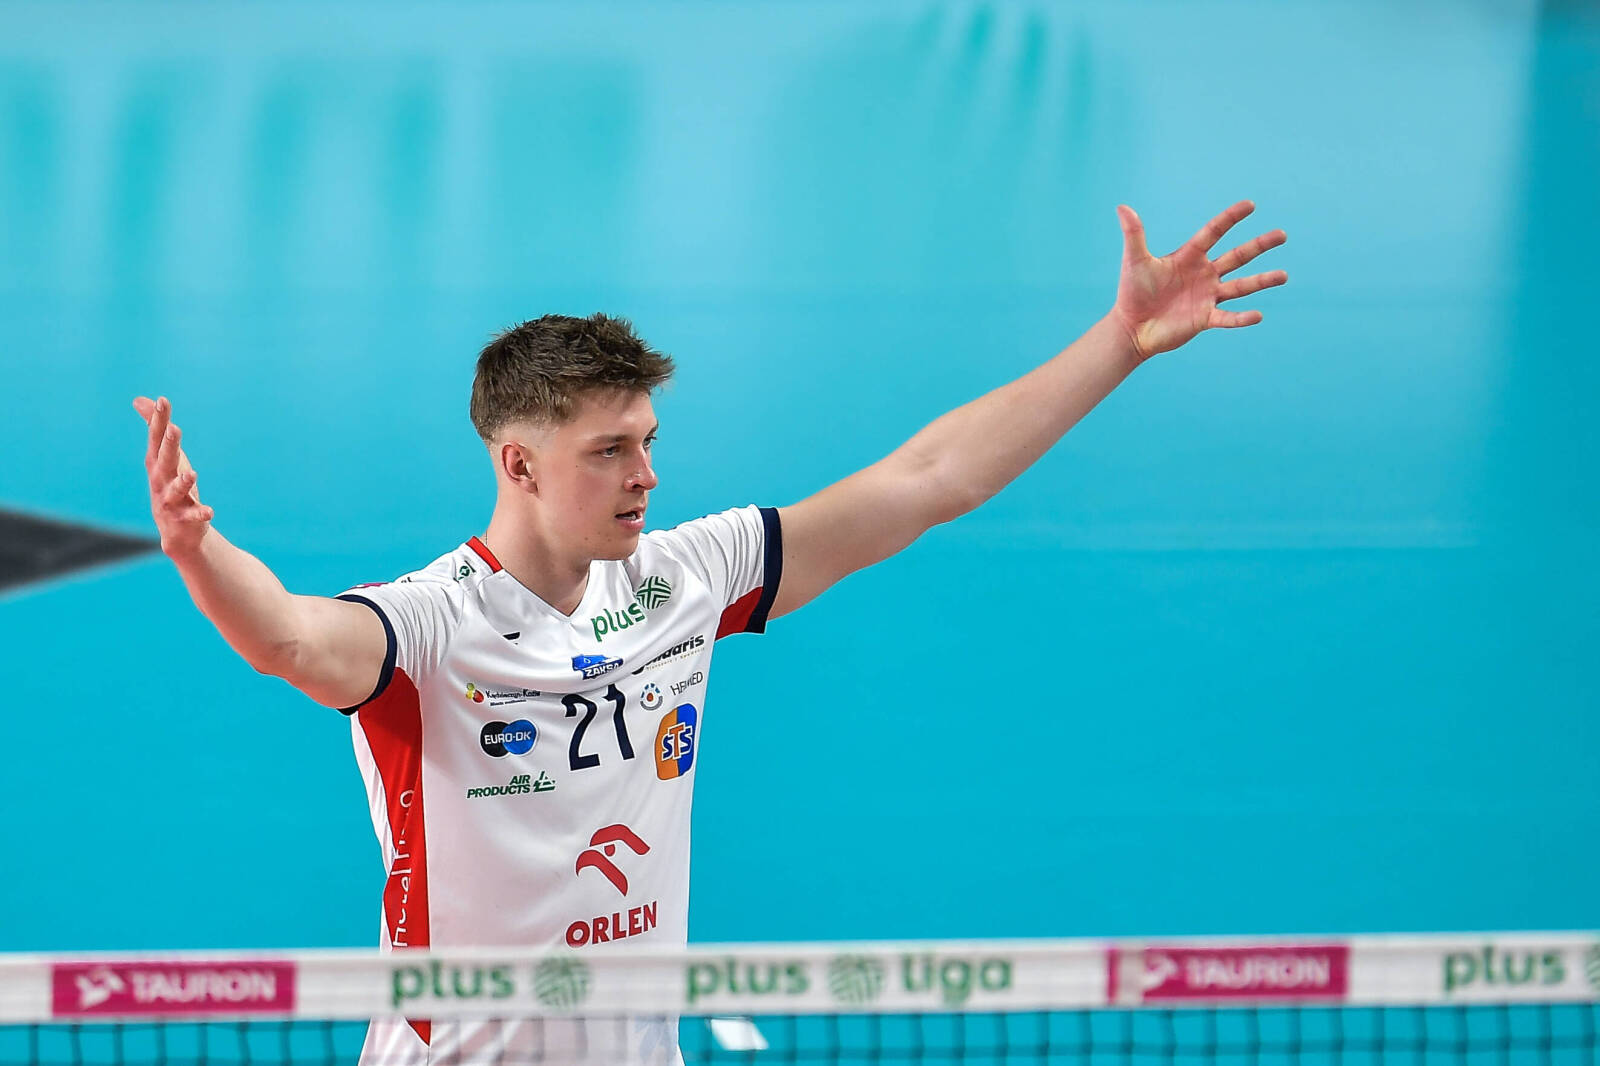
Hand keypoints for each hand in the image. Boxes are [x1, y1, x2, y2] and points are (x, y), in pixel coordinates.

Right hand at [134, 395, 213, 559]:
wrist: (176, 530)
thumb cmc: (171, 484)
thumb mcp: (164, 455)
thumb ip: (155, 428)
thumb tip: (138, 400)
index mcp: (157, 462)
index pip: (157, 438)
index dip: (158, 420)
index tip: (163, 400)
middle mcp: (161, 480)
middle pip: (165, 460)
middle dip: (169, 445)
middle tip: (174, 429)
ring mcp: (171, 500)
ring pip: (176, 490)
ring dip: (183, 482)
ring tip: (192, 473)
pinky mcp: (184, 519)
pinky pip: (192, 516)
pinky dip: (199, 513)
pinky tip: (209, 510)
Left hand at [1111, 200, 1286, 362]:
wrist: (1131, 327)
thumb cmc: (1132, 292)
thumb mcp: (1134, 261)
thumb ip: (1134, 234)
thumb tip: (1122, 206)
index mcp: (1189, 256)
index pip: (1214, 232)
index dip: (1230, 218)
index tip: (1250, 204)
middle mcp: (1204, 274)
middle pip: (1237, 256)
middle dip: (1259, 245)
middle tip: (1282, 234)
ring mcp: (1207, 296)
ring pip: (1241, 286)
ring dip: (1262, 280)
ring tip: (1284, 275)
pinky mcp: (1205, 319)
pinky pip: (1228, 317)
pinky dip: (1242, 318)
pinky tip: (1258, 315)